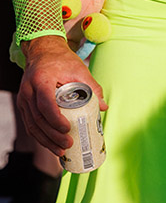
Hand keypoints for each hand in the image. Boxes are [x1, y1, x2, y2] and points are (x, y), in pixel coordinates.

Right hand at [18, 35, 107, 155]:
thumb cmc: (61, 60)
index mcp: (42, 79)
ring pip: (32, 125)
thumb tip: (103, 106)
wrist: (43, 51)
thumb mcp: (79, 69)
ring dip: (45, 141)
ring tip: (60, 151)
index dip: (55, 119)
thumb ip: (91, 87)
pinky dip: (40, 136)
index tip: (67, 129)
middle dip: (52, 136)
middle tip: (67, 144)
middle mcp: (29, 90)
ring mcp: (24, 98)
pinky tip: (50, 144)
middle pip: (38, 119)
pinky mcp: (24, 104)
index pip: (45, 104)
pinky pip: (30, 124)